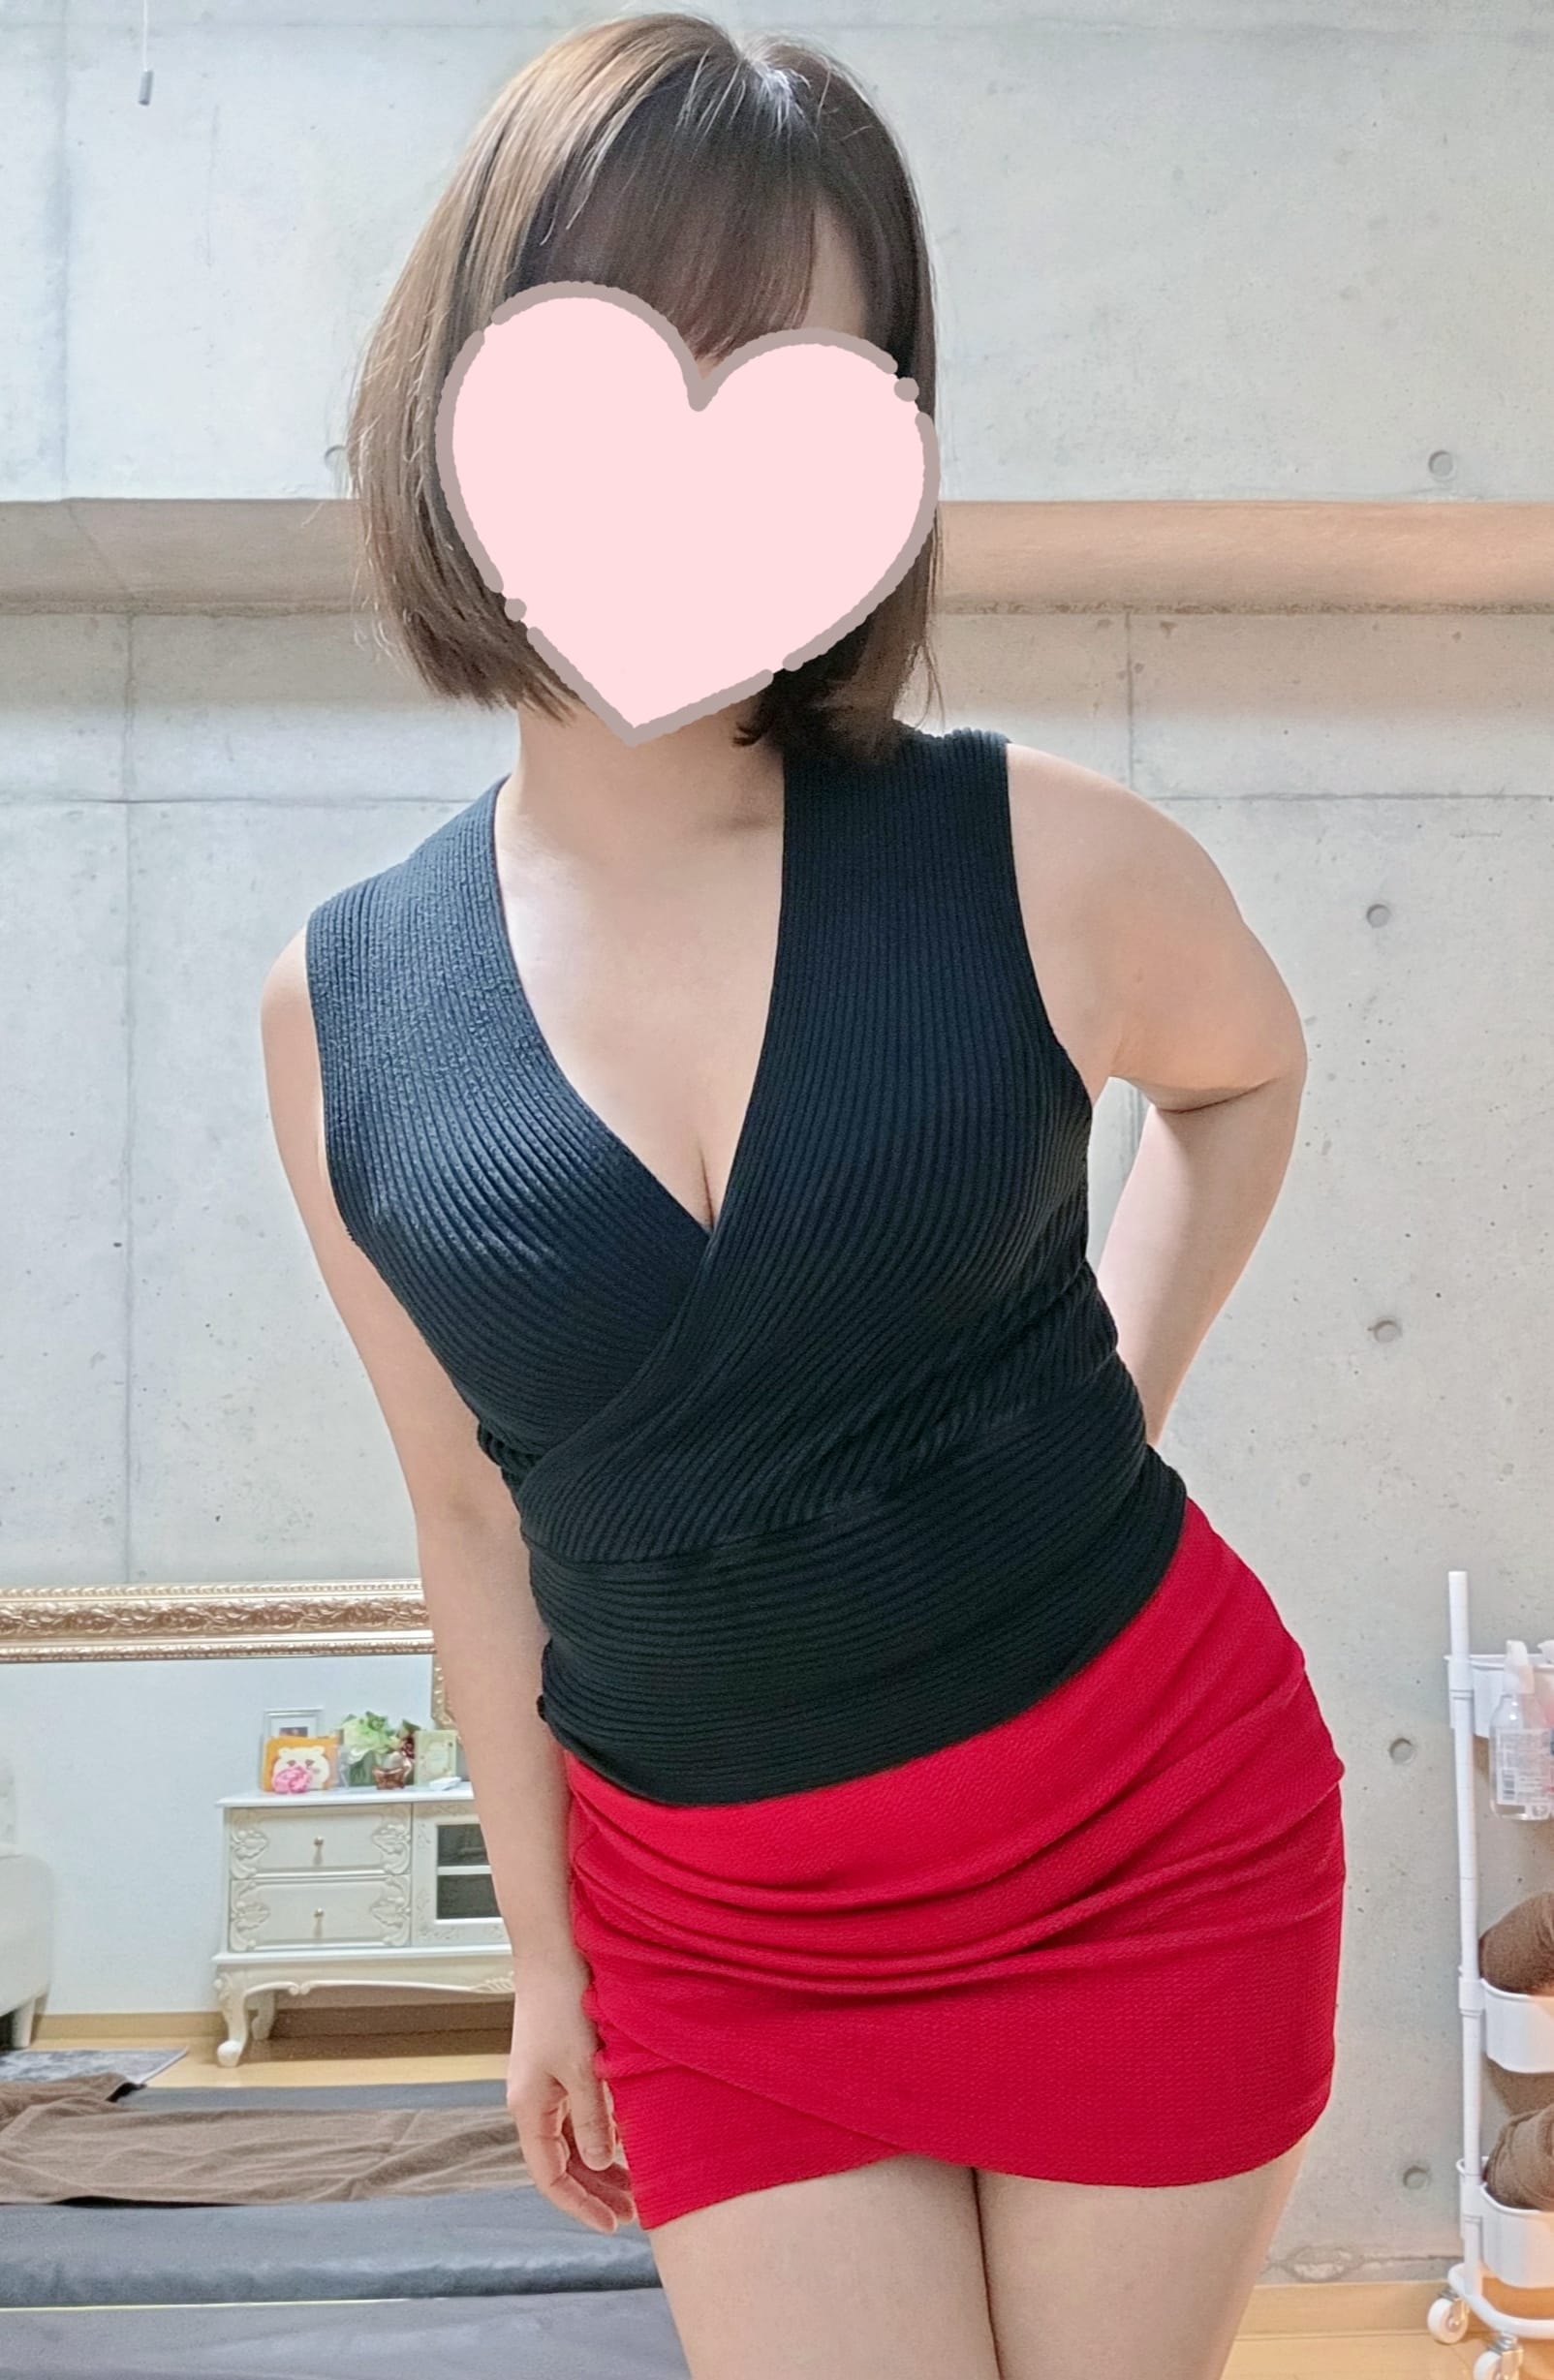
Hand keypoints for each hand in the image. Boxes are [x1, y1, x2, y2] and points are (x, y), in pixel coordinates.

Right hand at [506, 1948, 636, 2231]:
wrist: (554, 1951)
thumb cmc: (564, 2005)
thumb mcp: (582, 2068)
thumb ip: (592, 2119)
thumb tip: (600, 2163)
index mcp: (529, 2108)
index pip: (549, 2176)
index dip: (579, 2205)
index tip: (614, 2225)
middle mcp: (532, 2101)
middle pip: (561, 2162)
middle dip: (594, 2190)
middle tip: (633, 2212)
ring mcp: (544, 2083)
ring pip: (571, 2140)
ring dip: (599, 2164)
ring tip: (634, 2185)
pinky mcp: (558, 2064)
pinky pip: (577, 2114)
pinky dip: (599, 2133)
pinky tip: (626, 2138)